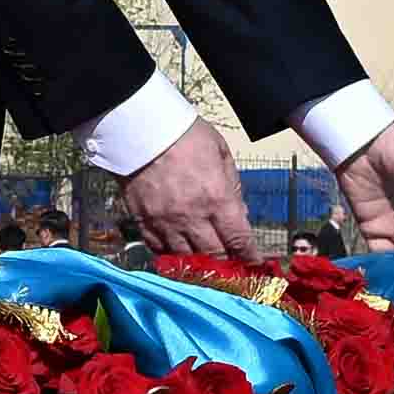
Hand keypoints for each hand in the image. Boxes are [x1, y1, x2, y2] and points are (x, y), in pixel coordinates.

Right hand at [109, 130, 255, 264]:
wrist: (139, 126)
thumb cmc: (183, 133)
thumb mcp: (221, 152)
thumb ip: (232, 186)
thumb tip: (239, 213)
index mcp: (217, 198)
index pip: (239, 240)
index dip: (249, 257)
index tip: (253, 264)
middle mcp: (192, 216)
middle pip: (214, 256)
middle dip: (226, 264)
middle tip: (231, 267)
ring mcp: (165, 222)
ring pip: (186, 259)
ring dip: (199, 265)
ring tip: (207, 265)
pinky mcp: (143, 221)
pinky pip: (158, 250)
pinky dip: (171, 255)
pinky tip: (179, 253)